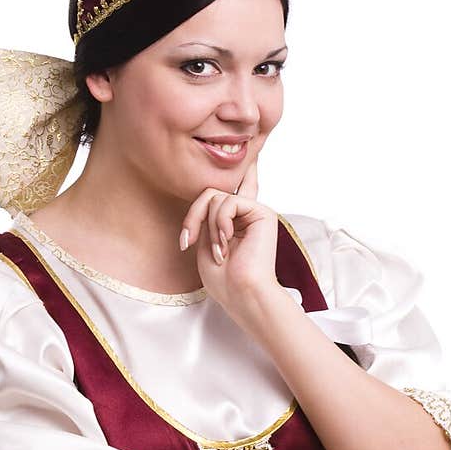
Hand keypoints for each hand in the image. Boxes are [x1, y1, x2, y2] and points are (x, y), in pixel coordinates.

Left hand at [179, 152, 280, 320]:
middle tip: (187, 240)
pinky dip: (220, 222)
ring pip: (215, 197)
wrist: (242, 294)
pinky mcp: (263, 211)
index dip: (244, 171)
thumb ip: (208, 216)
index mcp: (236, 221)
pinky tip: (227, 241)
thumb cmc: (224, 279)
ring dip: (208, 225)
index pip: (235, 191)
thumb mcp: (206, 242)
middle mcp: (247, 213)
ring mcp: (256, 211)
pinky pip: (228, 202)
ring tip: (219, 250)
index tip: (251, 155)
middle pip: (210, 193)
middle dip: (193, 215)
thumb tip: (214, 195)